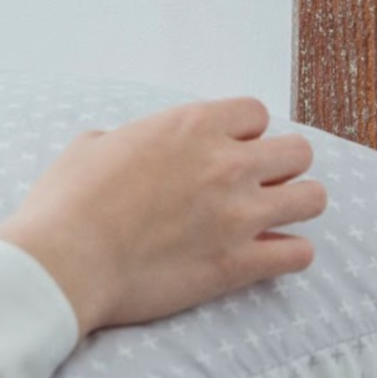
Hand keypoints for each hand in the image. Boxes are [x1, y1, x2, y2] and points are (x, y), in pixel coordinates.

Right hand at [0, 98, 326, 335]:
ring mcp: (239, 214)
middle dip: (280, 167)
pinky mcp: (238, 264)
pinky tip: (267, 258)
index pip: (256, 113)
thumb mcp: (90, 147)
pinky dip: (289, 255)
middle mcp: (225, 163)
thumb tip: (124, 146)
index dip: (243, 133)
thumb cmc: (66, 204)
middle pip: (297, 151)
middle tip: (255, 186)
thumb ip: (125, 139)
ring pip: (312, 198)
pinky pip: (299, 254)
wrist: (64, 262)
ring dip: (295, 206)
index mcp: (191, 126)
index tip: (227, 152)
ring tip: (273, 219)